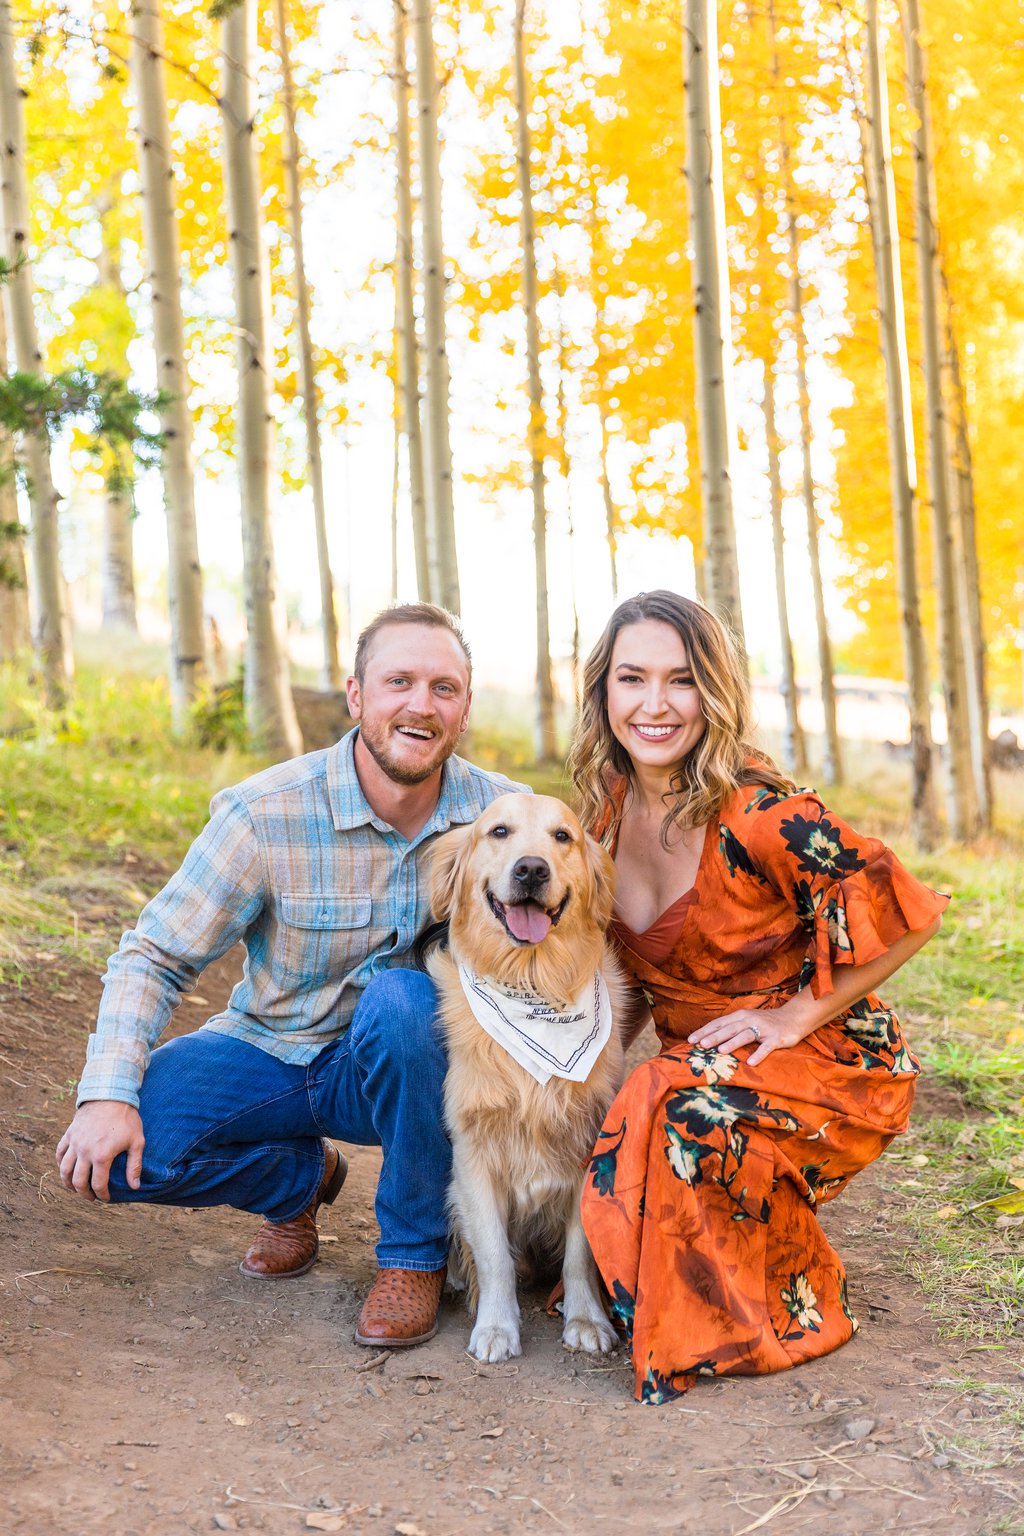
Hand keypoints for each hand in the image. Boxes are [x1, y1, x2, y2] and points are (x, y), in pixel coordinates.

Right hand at [56, 1101, 144, 1202]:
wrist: (111, 1094)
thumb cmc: (127, 1119)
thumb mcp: (137, 1142)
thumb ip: (135, 1166)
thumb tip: (135, 1187)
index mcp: (102, 1156)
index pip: (98, 1184)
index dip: (102, 1195)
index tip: (106, 1198)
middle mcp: (84, 1151)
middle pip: (77, 1182)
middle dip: (84, 1194)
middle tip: (91, 1197)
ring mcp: (74, 1143)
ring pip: (64, 1170)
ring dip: (68, 1183)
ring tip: (75, 1188)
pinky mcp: (69, 1134)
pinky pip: (59, 1153)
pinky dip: (60, 1164)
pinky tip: (67, 1169)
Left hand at [688, 995, 820, 1067]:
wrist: (793, 1018)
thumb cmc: (765, 1023)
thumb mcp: (747, 1021)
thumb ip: (731, 1028)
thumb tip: (709, 1039)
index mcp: (740, 1016)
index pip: (719, 1023)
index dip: (705, 1031)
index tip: (690, 1039)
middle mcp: (750, 1020)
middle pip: (729, 1028)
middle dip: (714, 1036)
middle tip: (701, 1045)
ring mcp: (763, 1029)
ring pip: (745, 1035)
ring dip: (733, 1043)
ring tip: (721, 1051)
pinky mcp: (776, 1038)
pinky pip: (766, 1047)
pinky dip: (758, 1054)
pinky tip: (751, 1063)